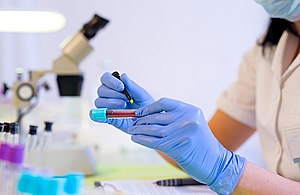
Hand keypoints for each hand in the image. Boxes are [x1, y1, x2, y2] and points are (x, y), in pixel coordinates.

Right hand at [90, 72, 153, 131]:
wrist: (149, 120)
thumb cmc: (146, 105)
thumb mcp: (142, 94)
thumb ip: (132, 86)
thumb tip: (123, 76)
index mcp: (117, 86)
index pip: (106, 78)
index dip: (111, 81)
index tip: (121, 87)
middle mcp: (110, 95)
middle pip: (101, 90)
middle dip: (113, 94)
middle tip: (126, 99)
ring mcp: (108, 106)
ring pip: (99, 101)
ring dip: (110, 103)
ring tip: (123, 106)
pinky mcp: (108, 118)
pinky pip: (97, 115)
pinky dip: (98, 115)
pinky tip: (106, 115)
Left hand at [128, 98, 245, 194]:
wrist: (215, 162)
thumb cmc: (201, 144)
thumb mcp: (191, 124)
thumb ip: (175, 118)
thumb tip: (149, 117)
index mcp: (190, 110)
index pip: (164, 102)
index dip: (149, 107)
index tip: (139, 113)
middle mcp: (187, 118)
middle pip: (157, 117)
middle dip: (141, 121)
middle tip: (132, 124)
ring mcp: (184, 132)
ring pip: (154, 130)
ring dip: (139, 130)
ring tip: (131, 131)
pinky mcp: (179, 146)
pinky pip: (155, 142)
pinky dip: (143, 140)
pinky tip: (136, 139)